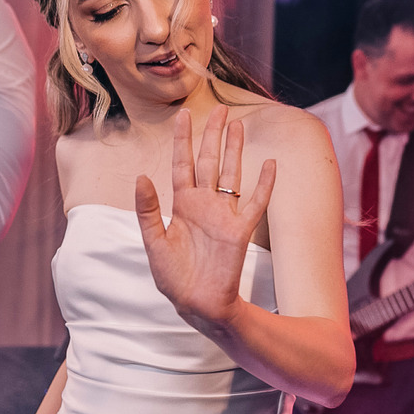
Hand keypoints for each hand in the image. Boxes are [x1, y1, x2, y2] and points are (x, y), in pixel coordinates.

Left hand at [134, 107, 274, 325]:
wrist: (196, 303)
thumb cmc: (173, 277)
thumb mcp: (153, 242)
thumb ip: (147, 210)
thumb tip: (141, 176)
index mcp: (182, 205)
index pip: (183, 164)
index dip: (183, 139)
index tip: (184, 114)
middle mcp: (204, 205)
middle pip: (210, 162)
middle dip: (214, 136)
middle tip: (220, 110)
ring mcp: (224, 215)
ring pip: (232, 174)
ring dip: (236, 150)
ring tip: (239, 125)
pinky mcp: (240, 230)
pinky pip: (255, 202)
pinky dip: (264, 183)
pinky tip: (271, 164)